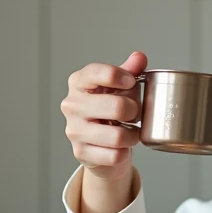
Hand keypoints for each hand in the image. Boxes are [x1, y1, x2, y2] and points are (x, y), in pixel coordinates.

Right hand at [61, 51, 147, 181]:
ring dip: (132, 135)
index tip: (132, 82)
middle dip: (135, 111)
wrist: (100, 144)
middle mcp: (72, 105)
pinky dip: (124, 153)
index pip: (96, 72)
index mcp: (79, 82)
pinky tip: (121, 148)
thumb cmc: (110, 110)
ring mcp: (74, 130)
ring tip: (131, 132)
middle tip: (135, 114)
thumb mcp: (120, 87)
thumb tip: (139, 57)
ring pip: (118, 135)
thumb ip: (130, 70)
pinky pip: (114, 155)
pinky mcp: (81, 153)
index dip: (119, 76)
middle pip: (117, 106)